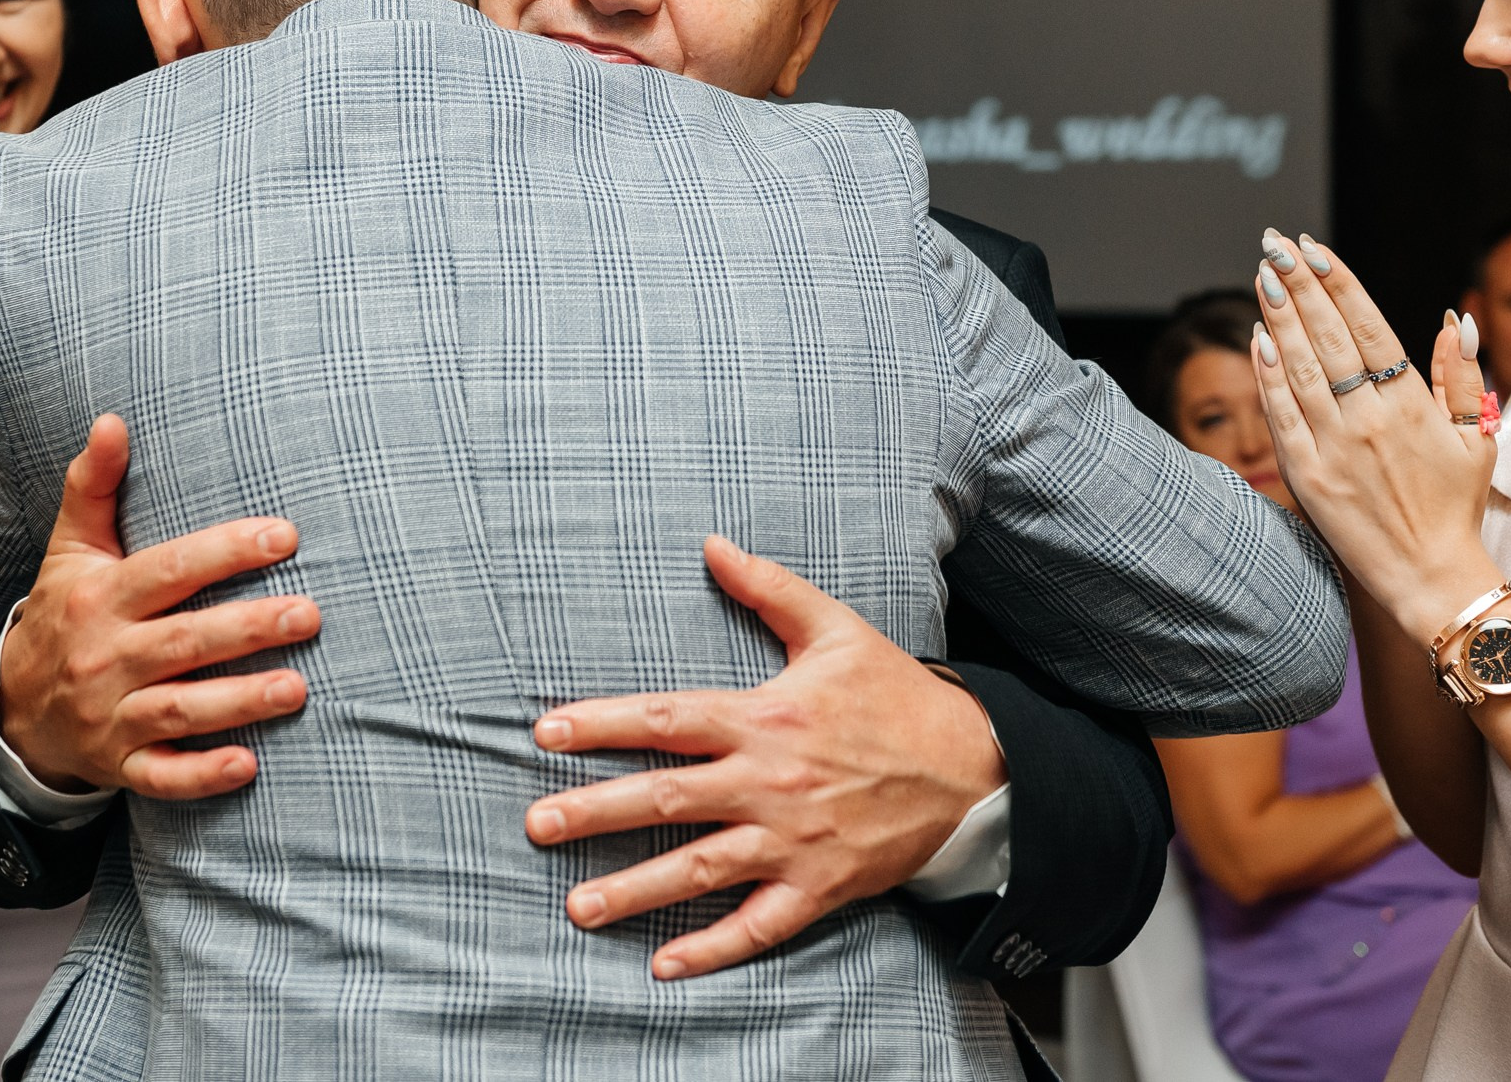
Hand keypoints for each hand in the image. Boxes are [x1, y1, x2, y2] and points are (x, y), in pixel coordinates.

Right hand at [0, 414, 322, 795]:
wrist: (14, 710)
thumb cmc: (65, 614)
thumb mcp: (70, 549)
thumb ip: (93, 487)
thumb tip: (111, 420)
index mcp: (100, 598)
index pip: (169, 571)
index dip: (225, 552)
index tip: (285, 536)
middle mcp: (104, 657)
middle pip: (184, 642)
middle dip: (248, 628)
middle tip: (311, 614)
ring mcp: (110, 716)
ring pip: (179, 710)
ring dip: (239, 703)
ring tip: (299, 688)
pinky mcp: (120, 765)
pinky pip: (160, 776)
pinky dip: (200, 776)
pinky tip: (247, 765)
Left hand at [524, 536, 1005, 979]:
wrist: (974, 768)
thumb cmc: (896, 695)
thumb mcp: (835, 629)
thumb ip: (768, 588)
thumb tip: (712, 544)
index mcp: (764, 717)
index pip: (666, 718)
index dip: (602, 723)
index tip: (546, 732)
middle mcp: (769, 782)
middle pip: (665, 798)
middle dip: (594, 812)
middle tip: (536, 826)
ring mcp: (793, 840)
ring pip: (700, 870)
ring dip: (635, 892)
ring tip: (578, 907)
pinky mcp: (820, 885)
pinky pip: (759, 926)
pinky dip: (712, 950)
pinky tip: (665, 967)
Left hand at [1251, 233, 1503, 645]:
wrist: (1432, 577)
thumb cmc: (1454, 506)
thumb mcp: (1476, 437)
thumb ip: (1461, 376)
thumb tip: (1451, 319)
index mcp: (1412, 404)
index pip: (1370, 327)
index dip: (1340, 285)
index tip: (1315, 249)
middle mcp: (1371, 418)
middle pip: (1329, 336)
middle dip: (1301, 284)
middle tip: (1275, 244)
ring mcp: (1336, 446)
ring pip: (1301, 368)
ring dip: (1279, 317)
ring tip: (1264, 276)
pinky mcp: (1308, 476)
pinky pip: (1281, 416)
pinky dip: (1268, 376)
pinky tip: (1258, 340)